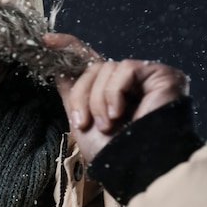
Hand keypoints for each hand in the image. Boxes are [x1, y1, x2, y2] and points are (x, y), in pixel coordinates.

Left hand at [44, 33, 188, 160]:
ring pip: (105, 68)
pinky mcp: (160, 74)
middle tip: (85, 123)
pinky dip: (115, 93)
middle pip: (92, 68)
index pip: (88, 60)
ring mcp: (145, 77)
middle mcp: (129, 81)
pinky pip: (125, 69)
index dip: (67, 47)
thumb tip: (58, 70)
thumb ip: (73, 94)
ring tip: (107, 123)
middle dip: (82, 96)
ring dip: (98, 99)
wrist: (132, 166)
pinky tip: (120, 114)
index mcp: (110, 90)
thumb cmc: (110, 152)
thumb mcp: (81, 121)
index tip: (46, 41)